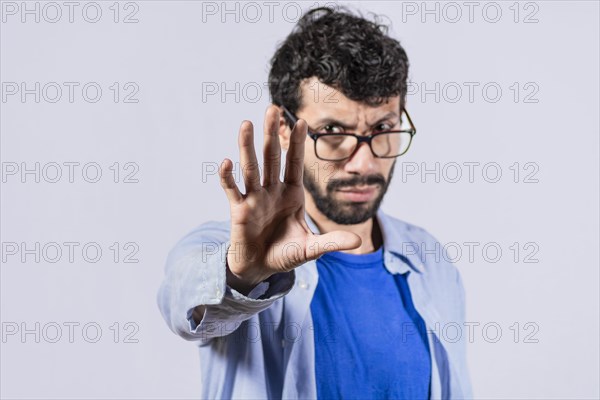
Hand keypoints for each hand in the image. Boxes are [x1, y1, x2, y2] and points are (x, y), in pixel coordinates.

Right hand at [219, 105, 360, 293]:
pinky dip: (228, 177)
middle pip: (272, 158)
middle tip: (272, 109)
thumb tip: (358, 243)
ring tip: (246, 124)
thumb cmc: (285, 254)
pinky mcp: (239, 210)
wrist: (260, 269)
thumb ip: (332, 242)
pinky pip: (232, 190)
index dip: (300, 144)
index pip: (296, 164)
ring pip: (251, 168)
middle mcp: (273, 191)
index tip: (303, 122)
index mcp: (292, 194)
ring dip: (247, 147)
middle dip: (273, 134)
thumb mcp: (311, 249)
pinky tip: (226, 162)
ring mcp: (255, 198)